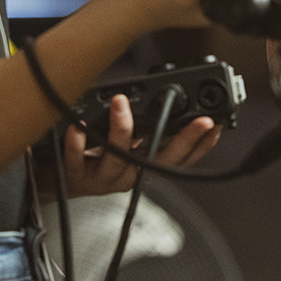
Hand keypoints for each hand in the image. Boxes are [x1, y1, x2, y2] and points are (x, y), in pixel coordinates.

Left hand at [61, 91, 223, 195]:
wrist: (64, 180)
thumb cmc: (100, 158)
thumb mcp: (131, 147)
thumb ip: (151, 130)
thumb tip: (174, 99)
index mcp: (146, 166)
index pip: (181, 159)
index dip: (201, 145)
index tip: (215, 125)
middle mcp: (130, 174)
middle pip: (159, 161)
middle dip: (182, 140)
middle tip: (199, 120)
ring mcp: (104, 177)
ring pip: (117, 157)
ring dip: (122, 129)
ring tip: (122, 103)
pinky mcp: (76, 176)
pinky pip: (76, 160)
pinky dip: (78, 143)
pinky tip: (79, 127)